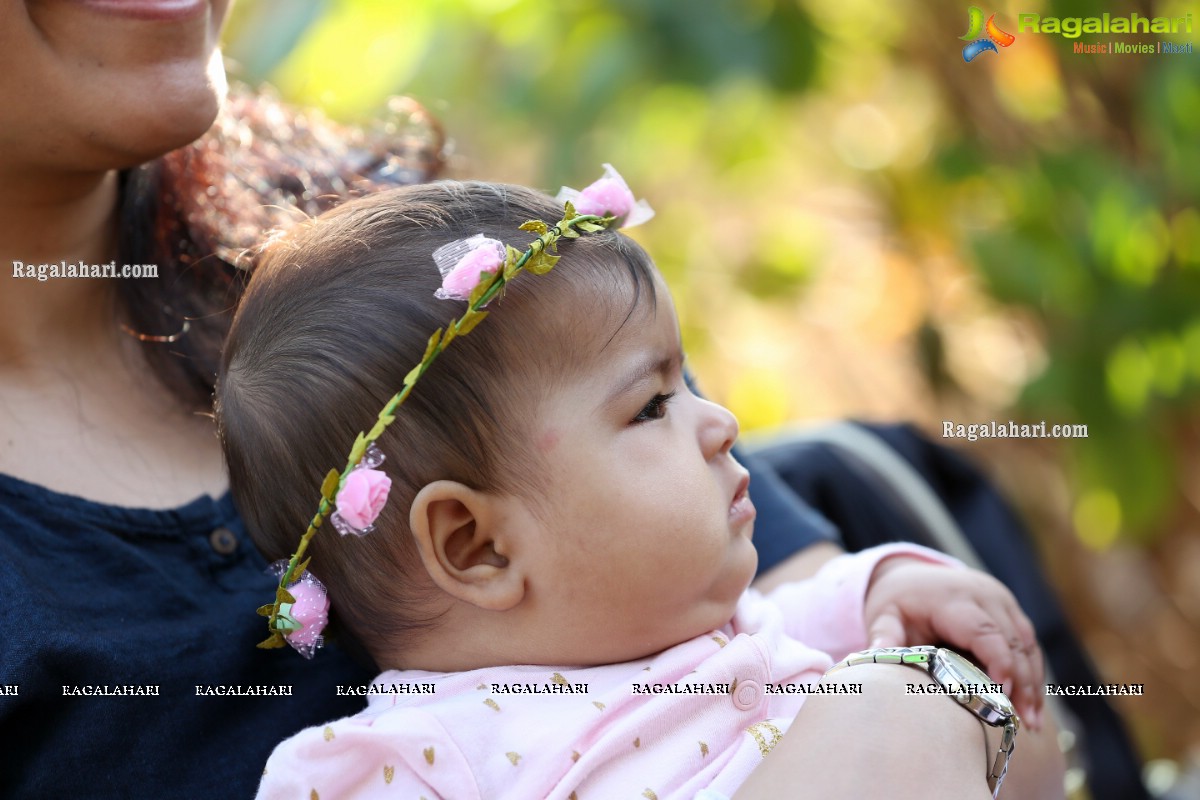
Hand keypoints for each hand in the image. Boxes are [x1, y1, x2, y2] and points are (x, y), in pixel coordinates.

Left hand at [863, 556, 1044, 729]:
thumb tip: (873, 655)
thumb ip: (883, 634)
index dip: (998, 661)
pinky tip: (1032, 703)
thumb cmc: (898, 602)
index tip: (1002, 693)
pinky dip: (1033, 672)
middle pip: (1012, 641)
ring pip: (1027, 644)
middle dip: (1022, 682)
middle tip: (1025, 722)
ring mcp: (1001, 600)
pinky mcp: (1010, 609)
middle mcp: (984, 595)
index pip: (982, 630)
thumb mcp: (884, 615)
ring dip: (1033, 682)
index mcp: (953, 598)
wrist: (911, 575)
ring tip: (1032, 721)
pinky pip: (1028, 642)